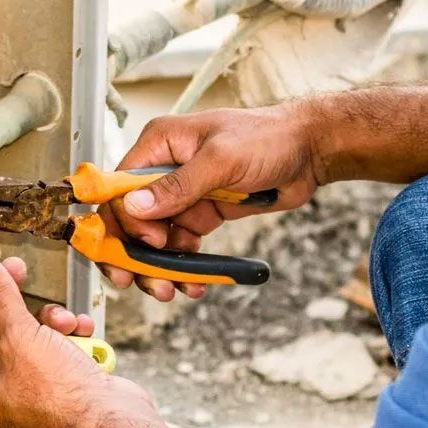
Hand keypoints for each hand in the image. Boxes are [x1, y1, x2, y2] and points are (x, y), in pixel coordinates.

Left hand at [0, 252, 159, 427]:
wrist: (114, 420)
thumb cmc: (62, 398)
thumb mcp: (20, 336)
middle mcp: (1, 391)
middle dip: (16, 304)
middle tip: (16, 271)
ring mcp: (33, 385)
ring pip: (31, 333)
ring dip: (49, 319)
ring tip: (62, 322)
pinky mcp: (61, 379)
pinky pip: (56, 344)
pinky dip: (69, 334)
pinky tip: (80, 332)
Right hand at [105, 102, 322, 301]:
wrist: (308, 151)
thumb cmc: (268, 138)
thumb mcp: (221, 159)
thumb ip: (178, 185)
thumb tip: (135, 206)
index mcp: (159, 145)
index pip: (119, 188)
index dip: (122, 222)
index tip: (143, 247)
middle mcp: (164, 169)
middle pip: (131, 218)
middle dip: (134, 253)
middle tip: (139, 281)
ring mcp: (182, 194)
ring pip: (154, 239)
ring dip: (158, 267)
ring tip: (169, 289)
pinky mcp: (201, 213)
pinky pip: (180, 245)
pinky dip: (184, 266)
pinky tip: (193, 282)